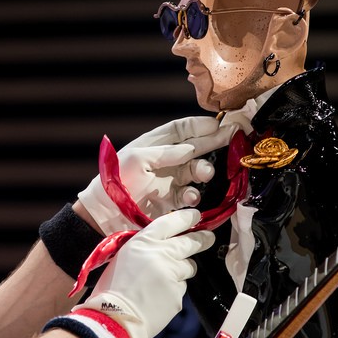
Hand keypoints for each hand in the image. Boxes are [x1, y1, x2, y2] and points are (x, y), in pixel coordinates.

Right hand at [75, 208, 213, 337]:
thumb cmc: (112, 287)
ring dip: (183, 270)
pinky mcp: (178, 294)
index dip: (186, 218)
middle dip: (202, 239)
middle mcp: (162, 254)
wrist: (115, 317)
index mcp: (144, 242)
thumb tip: (161, 246)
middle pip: (190, 242)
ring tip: (167, 278)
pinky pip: (181, 287)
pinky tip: (159, 297)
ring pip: (188, 267)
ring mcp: (173, 274)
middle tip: (208, 237)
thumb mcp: (125, 256)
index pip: (171, 222)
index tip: (195, 216)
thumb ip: (145, 248)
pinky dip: (174, 290)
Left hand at [77, 116, 228, 234]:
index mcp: (154, 145)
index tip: (217, 124)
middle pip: (195, 148)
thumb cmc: (115, 180)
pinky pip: (191, 196)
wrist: (104, 214)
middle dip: (214, 142)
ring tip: (205, 172)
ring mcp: (170, 181)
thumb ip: (165, 153)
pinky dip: (194, 196)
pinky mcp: (171, 202)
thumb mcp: (137, 159)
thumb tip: (191, 148)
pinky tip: (191, 196)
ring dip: (204, 170)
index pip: (181, 130)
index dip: (199, 125)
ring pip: (196, 172)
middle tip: (232, 137)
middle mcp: (165, 161)